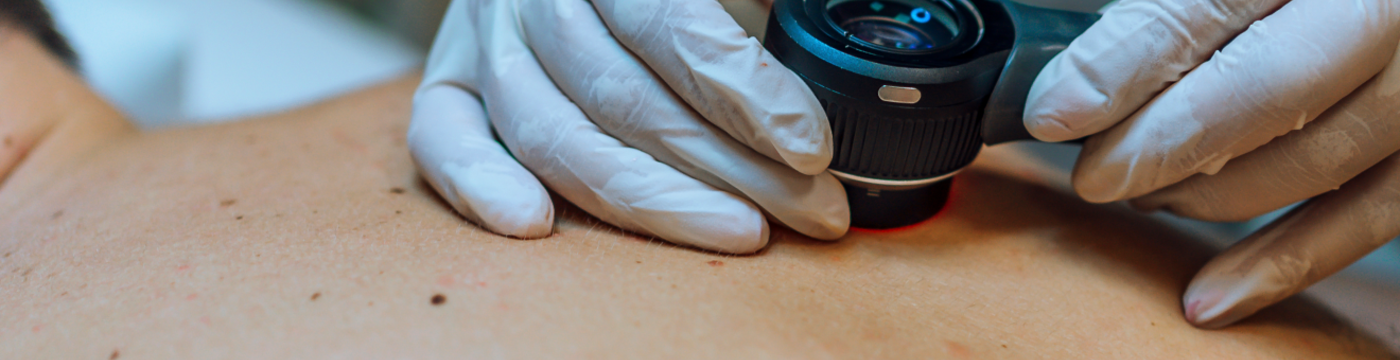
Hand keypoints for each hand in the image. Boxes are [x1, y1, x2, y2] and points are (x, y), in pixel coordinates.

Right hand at [407, 0, 848, 252]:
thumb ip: (750, 4)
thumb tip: (837, 44)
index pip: (666, 22)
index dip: (741, 90)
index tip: (809, 147)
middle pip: (624, 96)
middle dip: (732, 167)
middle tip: (812, 208)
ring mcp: (483, 41)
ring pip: (555, 136)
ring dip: (654, 200)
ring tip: (742, 232)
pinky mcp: (446, 83)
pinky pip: (442, 139)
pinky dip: (481, 185)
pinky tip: (536, 224)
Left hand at [1023, 0, 1399, 327]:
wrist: (1378, 6)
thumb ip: (1173, 13)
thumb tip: (1076, 84)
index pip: (1213, 3)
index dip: (1126, 62)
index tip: (1056, 111)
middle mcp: (1393, 11)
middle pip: (1271, 87)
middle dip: (1162, 143)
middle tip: (1093, 175)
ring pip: (1317, 159)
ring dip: (1207, 194)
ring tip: (1141, 196)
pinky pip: (1369, 218)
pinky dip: (1282, 263)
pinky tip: (1210, 294)